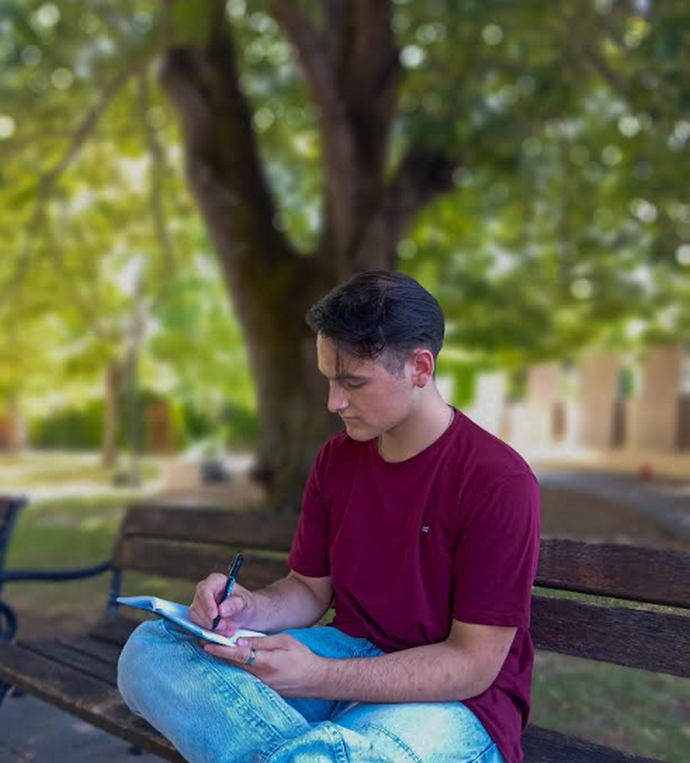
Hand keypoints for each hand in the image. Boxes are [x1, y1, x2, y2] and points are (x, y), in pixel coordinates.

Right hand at [189, 572, 255, 637]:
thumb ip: (235, 604)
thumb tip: (222, 609)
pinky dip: (207, 630)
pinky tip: (220, 632)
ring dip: (208, 626)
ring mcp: (200, 602)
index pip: (205, 589)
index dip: (207, 602)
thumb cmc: (245, 604)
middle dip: (209, 618)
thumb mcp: (245, 603)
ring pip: (195, 615)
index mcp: (216, 581)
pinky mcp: (197, 614)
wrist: (244, 614)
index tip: (214, 615)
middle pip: (198, 603)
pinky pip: (196, 623)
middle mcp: (205, 590)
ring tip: (225, 629)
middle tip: (223, 626)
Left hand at [201, 634, 327, 697]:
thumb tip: (240, 642)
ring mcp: (262, 687)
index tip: (207, 645)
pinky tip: (232, 663)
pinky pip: (246, 679)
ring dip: (226, 663)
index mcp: (267, 663)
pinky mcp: (265, 691)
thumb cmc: (303, 657)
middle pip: (234, 666)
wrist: (317, 679)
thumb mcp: (285, 641)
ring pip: (239, 673)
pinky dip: (237, 670)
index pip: (238, 656)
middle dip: (219, 655)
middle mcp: (262, 678)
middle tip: (204, 644)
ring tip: (214, 652)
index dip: (221, 650)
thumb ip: (262, 642)